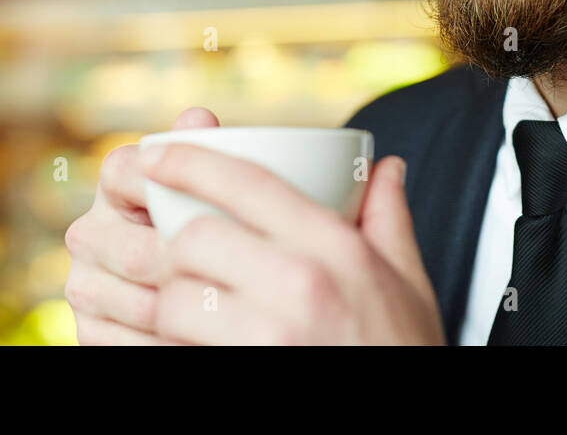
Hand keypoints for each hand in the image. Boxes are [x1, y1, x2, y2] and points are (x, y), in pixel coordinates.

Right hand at [64, 106, 219, 344]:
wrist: (201, 288)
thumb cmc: (213, 224)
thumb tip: (200, 116)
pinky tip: (205, 337)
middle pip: (139, 251)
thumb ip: (206, 153)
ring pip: (139, 301)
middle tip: (243, 278)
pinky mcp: (86, 328)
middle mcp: (87, 232)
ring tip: (234, 311)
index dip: (164, 186)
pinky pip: (126, 342)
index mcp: (115, 184)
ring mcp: (83, 283)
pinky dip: (169, 344)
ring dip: (187, 312)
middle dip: (192, 267)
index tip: (214, 205)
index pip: (124, 171)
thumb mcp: (214, 189)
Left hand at [140, 139, 445, 344]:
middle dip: (176, 244)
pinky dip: (172, 343)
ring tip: (188, 307)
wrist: (409, 418)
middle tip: (183, 255)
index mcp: (336, 249)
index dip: (188, 161)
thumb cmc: (404, 350)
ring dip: (171, 302)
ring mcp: (269, 338)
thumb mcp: (407, 281)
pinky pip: (177, 350)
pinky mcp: (240, 374)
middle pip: (194, 239)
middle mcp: (300, 286)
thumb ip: (389, 217)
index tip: (157, 157)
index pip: (246, 183)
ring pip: (174, 300)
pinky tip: (191, 340)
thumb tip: (385, 167)